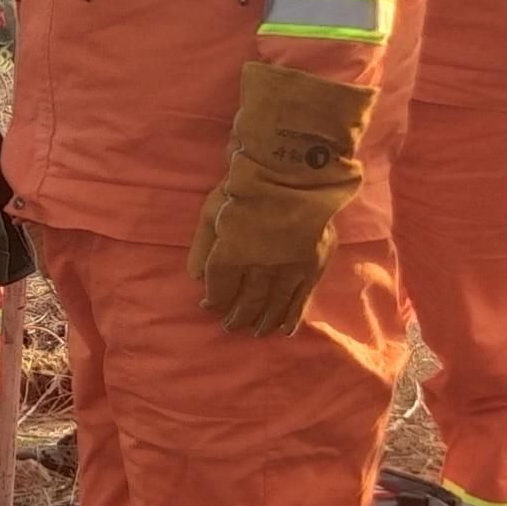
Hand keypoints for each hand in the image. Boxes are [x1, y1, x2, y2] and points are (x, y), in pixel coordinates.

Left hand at [191, 63, 374, 337]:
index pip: (220, 289)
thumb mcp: (210, 211)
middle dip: (239, 316)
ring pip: (275, 304)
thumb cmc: (244, 188)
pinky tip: (286, 328)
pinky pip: (302, 298)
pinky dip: (293, 315)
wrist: (292, 173)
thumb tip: (194, 279)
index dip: (215, 301)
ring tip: (257, 332)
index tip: (209, 307)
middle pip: (248, 301)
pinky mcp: (313, 264)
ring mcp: (290, 268)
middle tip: (232, 327)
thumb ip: (201, 248)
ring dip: (264, 320)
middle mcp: (261, 268)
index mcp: (232, 256)